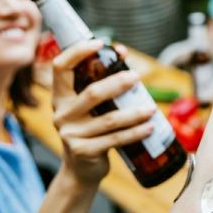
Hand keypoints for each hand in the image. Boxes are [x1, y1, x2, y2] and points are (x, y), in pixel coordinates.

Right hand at [51, 39, 154, 184]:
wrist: (81, 170)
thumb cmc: (91, 129)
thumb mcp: (89, 108)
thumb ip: (99, 85)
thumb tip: (123, 54)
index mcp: (60, 97)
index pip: (60, 67)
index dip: (78, 52)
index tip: (100, 42)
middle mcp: (61, 114)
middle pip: (92, 93)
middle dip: (117, 82)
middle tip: (137, 77)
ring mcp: (71, 134)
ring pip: (109, 119)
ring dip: (134, 112)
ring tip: (152, 108)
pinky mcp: (84, 151)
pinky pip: (115, 139)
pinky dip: (135, 132)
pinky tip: (149, 127)